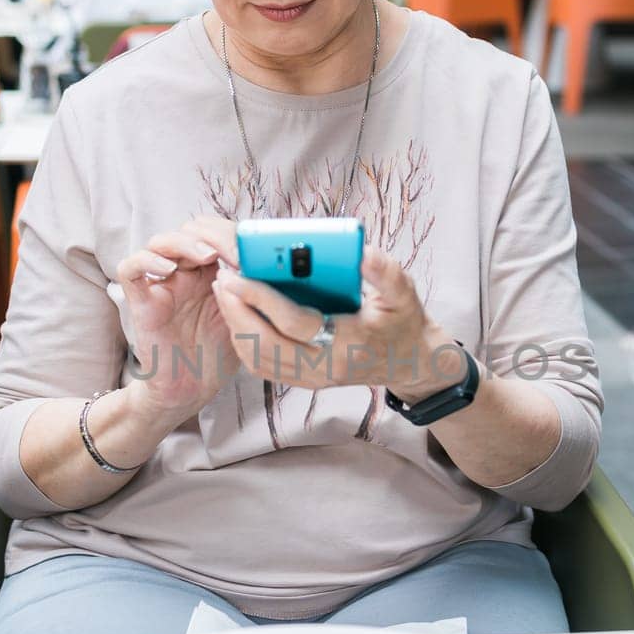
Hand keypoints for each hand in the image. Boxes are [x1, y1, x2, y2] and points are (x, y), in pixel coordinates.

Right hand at [116, 215, 239, 416]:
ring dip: (184, 242)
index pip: (214, 234)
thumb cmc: (217, 355)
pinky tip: (170, 270)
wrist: (190, 390)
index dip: (232, 235)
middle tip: (234, 254)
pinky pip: (130, 268)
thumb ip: (250, 292)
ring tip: (206, 255)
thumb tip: (262, 262)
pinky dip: (146, 260)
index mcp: (209, 273)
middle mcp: (184, 273)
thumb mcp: (244, 318)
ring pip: (160, 242)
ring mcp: (161, 285)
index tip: (253, 252)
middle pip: (189, 230)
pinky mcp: (141, 301)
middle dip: (213, 234)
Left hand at [211, 244, 465, 398]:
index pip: (295, 323)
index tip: (237, 275)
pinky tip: (238, 316)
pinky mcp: (305, 381)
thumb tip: (362, 252)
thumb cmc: (403, 322)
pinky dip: (245, 343)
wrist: (411, 362)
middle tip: (222, 280)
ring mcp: (313, 378)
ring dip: (236, 327)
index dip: (262, 300)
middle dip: (237, 313)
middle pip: (267, 345)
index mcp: (348, 343)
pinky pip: (264, 367)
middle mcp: (326, 366)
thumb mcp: (404, 293)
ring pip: (259, 360)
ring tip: (225, 293)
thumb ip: (385, 272)